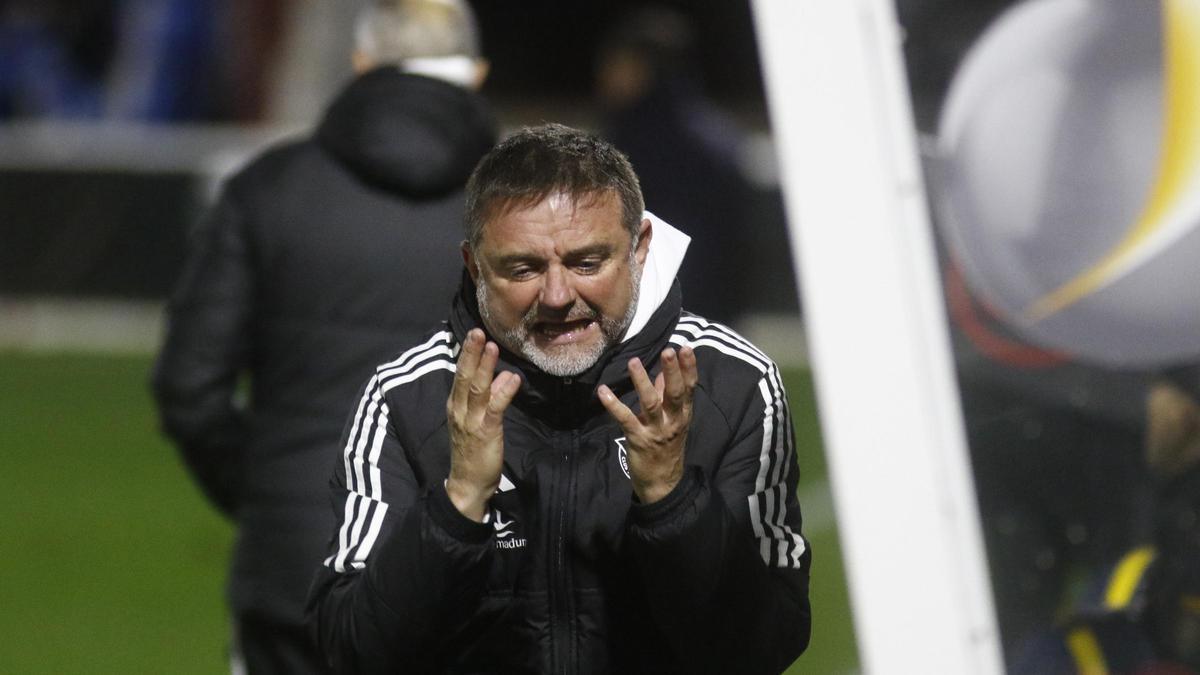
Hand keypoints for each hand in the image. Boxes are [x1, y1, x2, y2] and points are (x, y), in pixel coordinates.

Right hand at [445, 329, 520, 521]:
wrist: (468, 484)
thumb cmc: (473, 450)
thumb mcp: (475, 420)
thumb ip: (488, 397)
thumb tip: (503, 375)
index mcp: (455, 406)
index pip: (459, 375)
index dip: (467, 354)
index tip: (474, 334)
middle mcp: (460, 411)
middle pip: (464, 377)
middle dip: (471, 353)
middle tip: (477, 332)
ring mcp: (471, 421)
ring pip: (477, 389)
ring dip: (485, 366)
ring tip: (493, 347)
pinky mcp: (486, 432)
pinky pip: (494, 408)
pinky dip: (503, 392)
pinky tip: (512, 379)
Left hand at [598, 346, 697, 503]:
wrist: (662, 483)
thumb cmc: (667, 447)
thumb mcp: (674, 421)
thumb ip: (668, 396)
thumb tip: (663, 373)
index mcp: (683, 415)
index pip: (689, 388)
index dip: (689, 369)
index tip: (687, 348)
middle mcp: (673, 421)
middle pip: (675, 394)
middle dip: (672, 372)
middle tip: (668, 351)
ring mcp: (655, 431)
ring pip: (650, 404)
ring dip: (641, 382)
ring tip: (633, 362)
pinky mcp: (638, 439)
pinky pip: (625, 419)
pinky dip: (613, 404)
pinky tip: (603, 391)